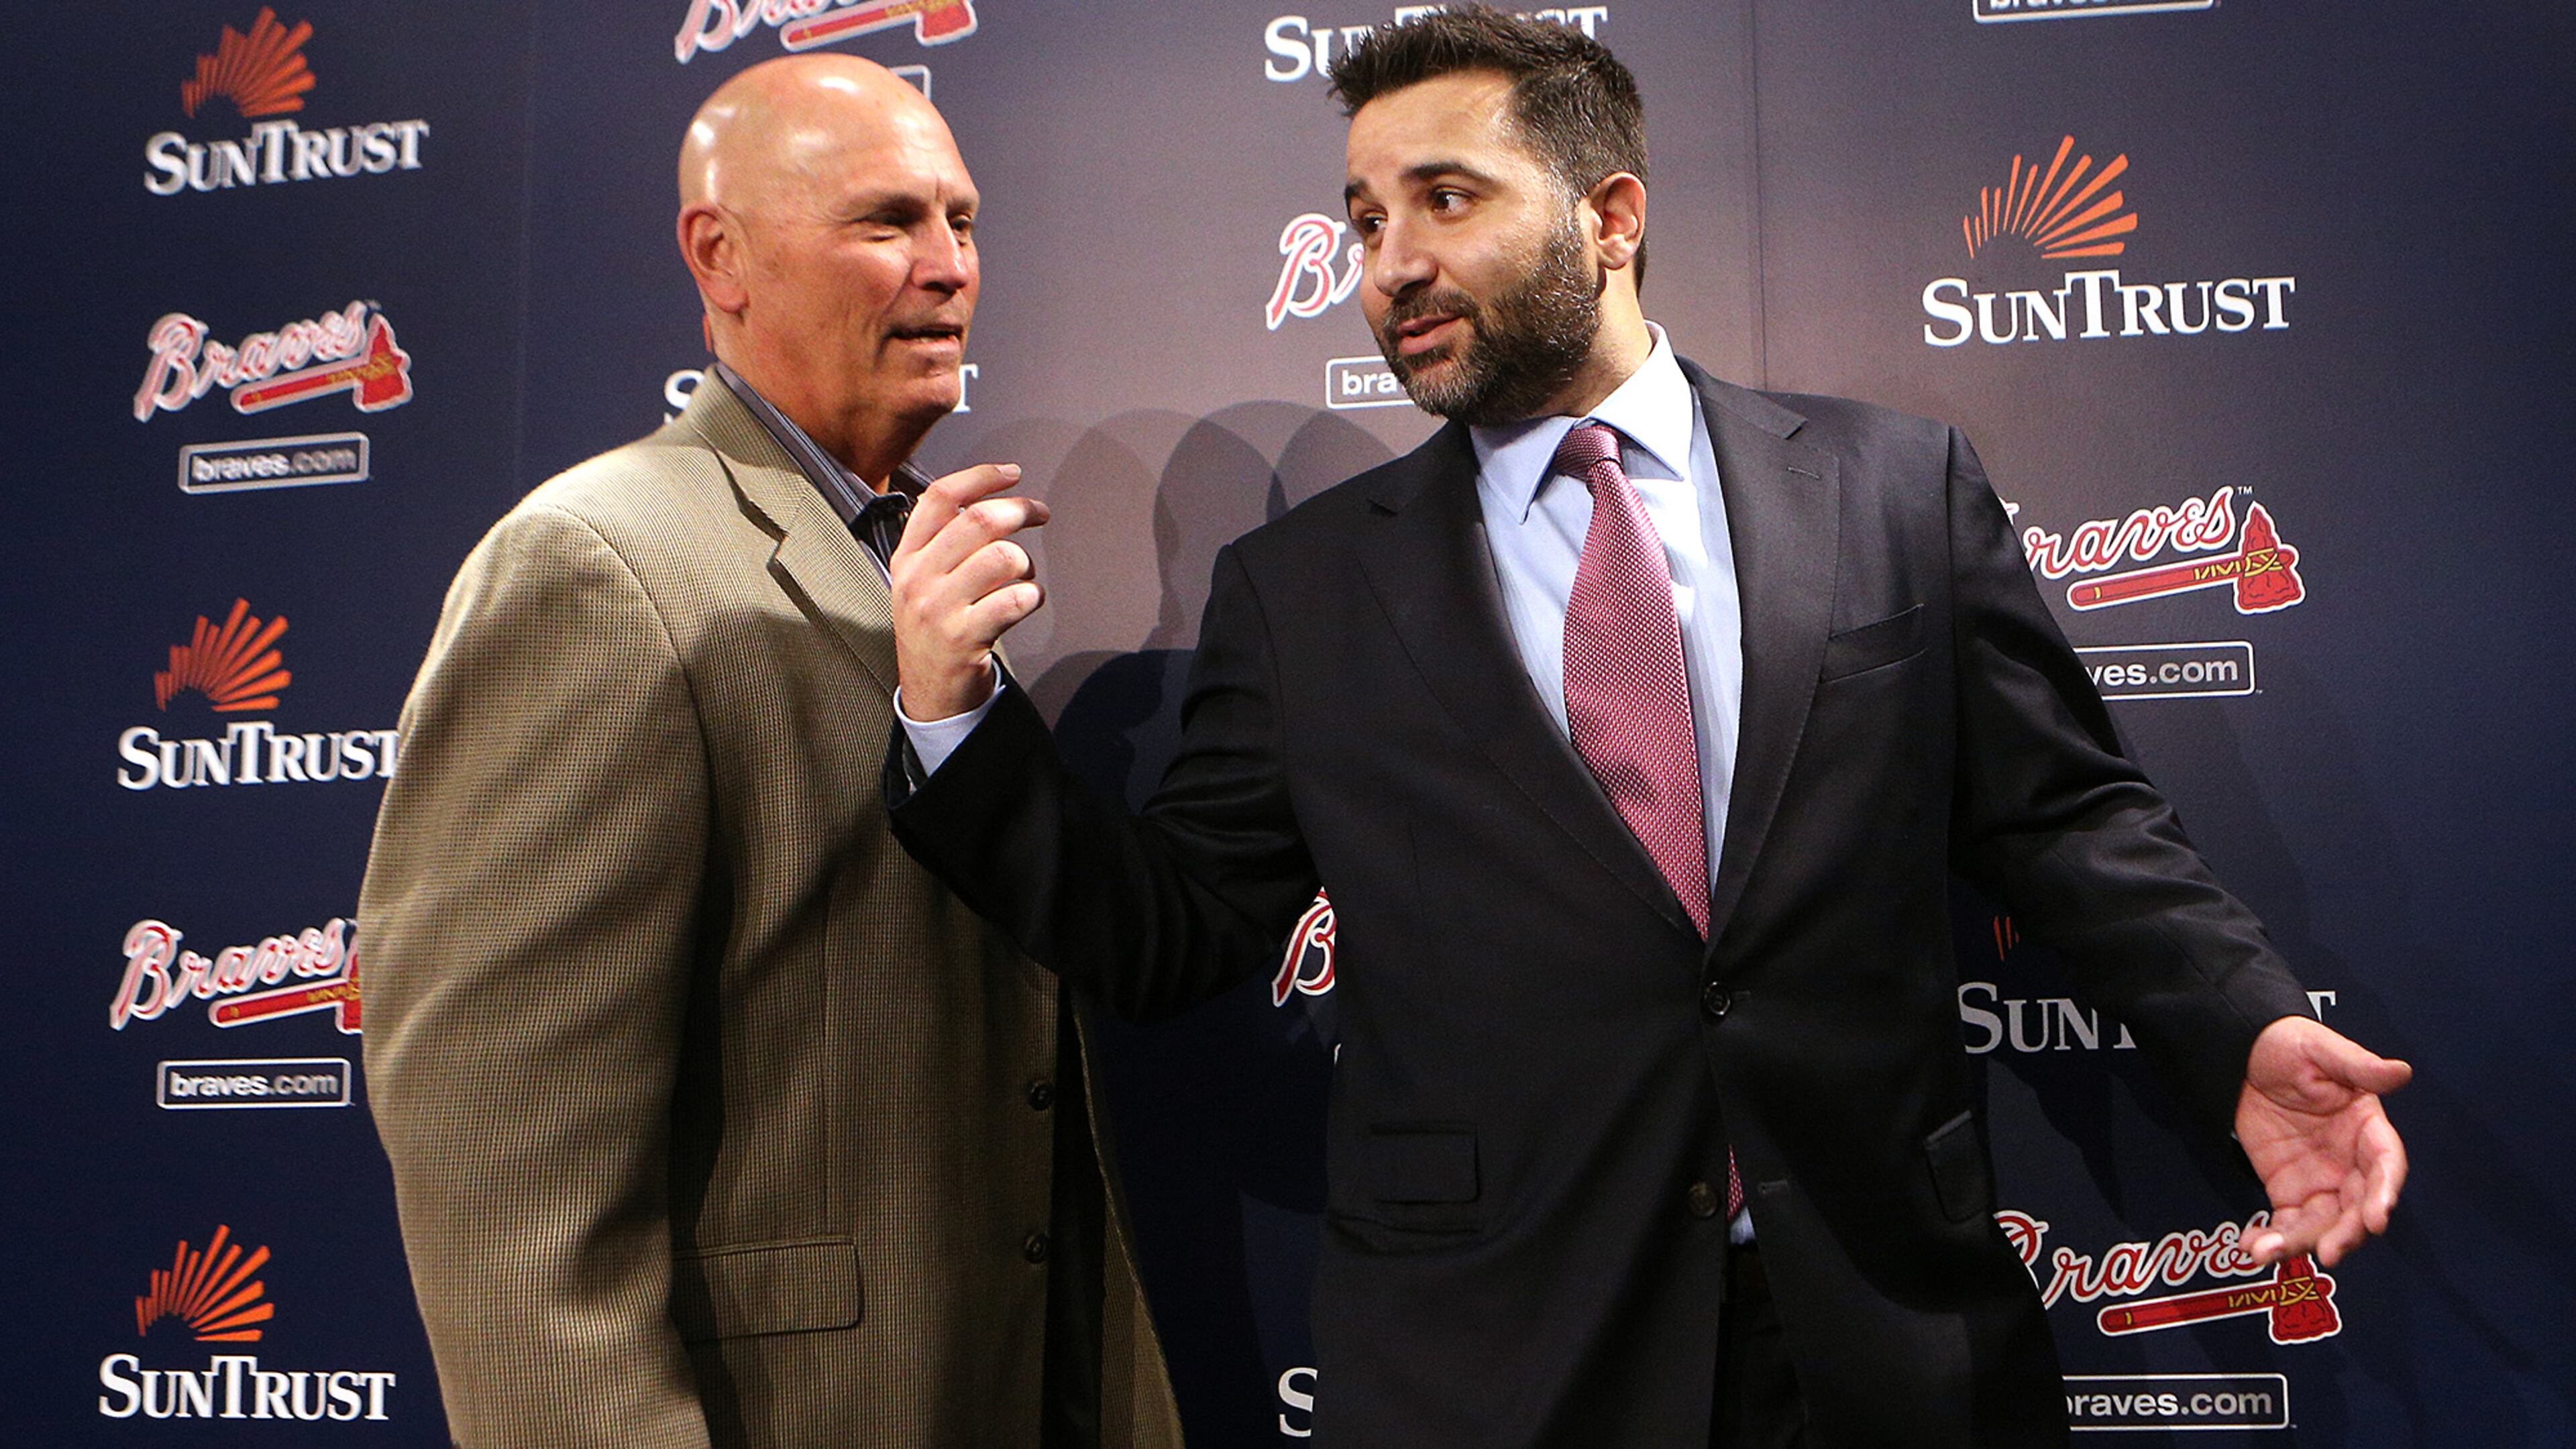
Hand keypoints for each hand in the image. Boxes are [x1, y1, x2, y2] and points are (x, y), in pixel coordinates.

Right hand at [890, 463, 1047, 719]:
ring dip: (1026, 563)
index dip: (980, 477)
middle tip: (1039, 513)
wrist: (931, 692)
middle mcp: (918, 579)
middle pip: (979, 521)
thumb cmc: (936, 629)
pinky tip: (1026, 602)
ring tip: (1023, 577)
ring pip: (1003, 557)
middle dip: (1020, 509)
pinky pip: (1016, 599)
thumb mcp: (921, 581)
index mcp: (907, 557)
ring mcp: (939, 609)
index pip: (941, 498)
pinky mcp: (965, 637)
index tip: (1011, 473)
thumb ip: (943, 542)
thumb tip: (987, 498)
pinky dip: (1032, 596)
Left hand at [2235, 1015, 2410, 1267]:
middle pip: (2357, 1206)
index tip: (2377, 1218)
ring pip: (2322, 1223)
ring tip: (2269, 1255)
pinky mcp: (2288, 1189)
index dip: (2384, 1193)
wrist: (2244, 1052)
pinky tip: (2253, 1248)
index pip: (2385, 1166)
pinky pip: (2287, 1221)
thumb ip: (2358, 1067)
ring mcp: (2320, 1179)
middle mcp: (2350, 1162)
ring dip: (2301, 1243)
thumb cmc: (2291, 1045)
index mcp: (2367, 1128)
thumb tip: (2400, 1071)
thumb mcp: (2323, 1050)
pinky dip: (2274, 1238)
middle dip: (2347, 1233)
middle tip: (2330, 1253)